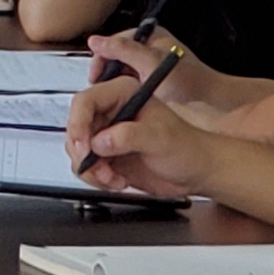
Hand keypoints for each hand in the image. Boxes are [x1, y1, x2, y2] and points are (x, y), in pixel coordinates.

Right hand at [66, 97, 215, 199]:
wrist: (197, 171)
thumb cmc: (187, 147)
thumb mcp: (160, 138)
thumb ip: (128, 136)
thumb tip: (100, 141)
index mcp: (123, 94)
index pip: (86, 101)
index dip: (78, 123)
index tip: (83, 147)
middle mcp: (112, 112)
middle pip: (76, 126)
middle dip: (83, 151)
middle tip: (97, 168)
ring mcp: (108, 134)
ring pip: (77, 149)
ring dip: (91, 169)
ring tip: (113, 177)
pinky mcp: (108, 155)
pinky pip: (87, 166)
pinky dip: (96, 178)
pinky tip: (117, 180)